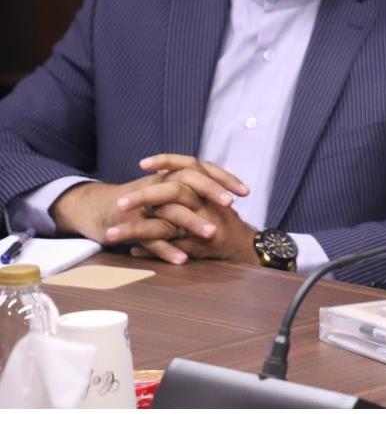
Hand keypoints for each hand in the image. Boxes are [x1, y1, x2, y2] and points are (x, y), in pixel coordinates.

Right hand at [51, 156, 251, 265]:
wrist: (95, 209)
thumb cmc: (138, 202)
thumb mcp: (165, 192)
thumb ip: (189, 190)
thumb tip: (222, 192)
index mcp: (170, 177)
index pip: (201, 170)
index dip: (223, 179)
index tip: (245, 192)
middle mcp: (158, 186)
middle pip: (187, 182)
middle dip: (210, 192)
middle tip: (230, 205)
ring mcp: (144, 206)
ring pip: (170, 211)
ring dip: (192, 222)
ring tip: (211, 234)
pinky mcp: (129, 225)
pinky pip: (150, 236)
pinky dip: (166, 249)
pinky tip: (182, 259)